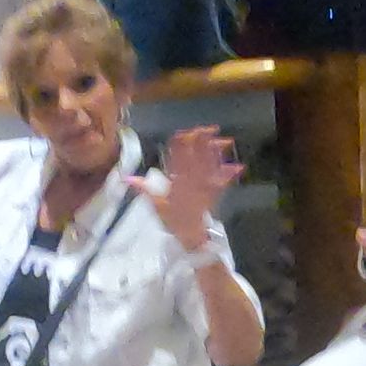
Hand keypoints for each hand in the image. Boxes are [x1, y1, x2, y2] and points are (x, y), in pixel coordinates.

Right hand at [132, 126, 241, 247]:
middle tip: (207, 129)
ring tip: (225, 141)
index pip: (177, 161)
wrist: (189, 236)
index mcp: (176, 184)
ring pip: (210, 168)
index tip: (183, 133)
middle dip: (202, 144)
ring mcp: (203, 189)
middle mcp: (190, 184)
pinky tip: (238, 167)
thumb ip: (143, 189)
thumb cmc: (173, 219)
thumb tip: (126, 178)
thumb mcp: (156, 204)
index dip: (180, 146)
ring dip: (217, 155)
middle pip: (196, 160)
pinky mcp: (214, 195)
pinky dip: (230, 175)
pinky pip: (223, 183)